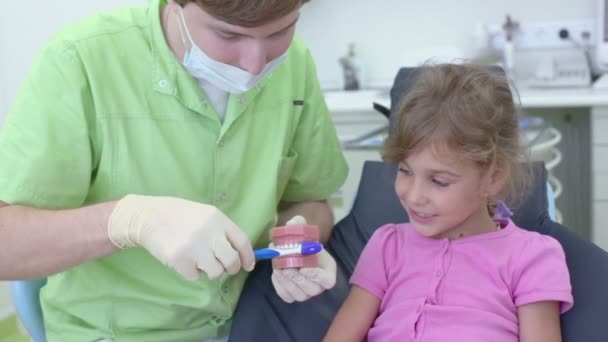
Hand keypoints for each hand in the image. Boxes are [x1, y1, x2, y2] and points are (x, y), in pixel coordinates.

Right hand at [107, 195, 254, 281]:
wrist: (147, 217)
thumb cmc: (179, 215)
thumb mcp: (205, 215)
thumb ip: (221, 231)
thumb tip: (240, 253)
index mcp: (217, 218)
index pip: (242, 241)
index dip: (248, 257)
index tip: (248, 266)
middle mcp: (208, 232)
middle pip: (232, 261)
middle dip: (231, 268)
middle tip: (223, 267)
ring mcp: (194, 247)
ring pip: (216, 273)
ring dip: (210, 271)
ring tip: (199, 260)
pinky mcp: (179, 260)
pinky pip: (196, 277)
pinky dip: (192, 272)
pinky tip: (184, 260)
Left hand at [271, 215, 336, 302]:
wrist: (297, 253)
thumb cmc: (305, 244)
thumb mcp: (304, 232)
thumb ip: (299, 225)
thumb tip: (291, 224)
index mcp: (328, 272)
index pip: (327, 280)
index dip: (316, 275)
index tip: (304, 267)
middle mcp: (319, 286)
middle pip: (311, 289)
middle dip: (296, 278)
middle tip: (286, 267)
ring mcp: (307, 294)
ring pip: (298, 294)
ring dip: (286, 281)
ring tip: (278, 268)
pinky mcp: (294, 296)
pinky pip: (287, 296)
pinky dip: (280, 286)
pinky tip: (276, 274)